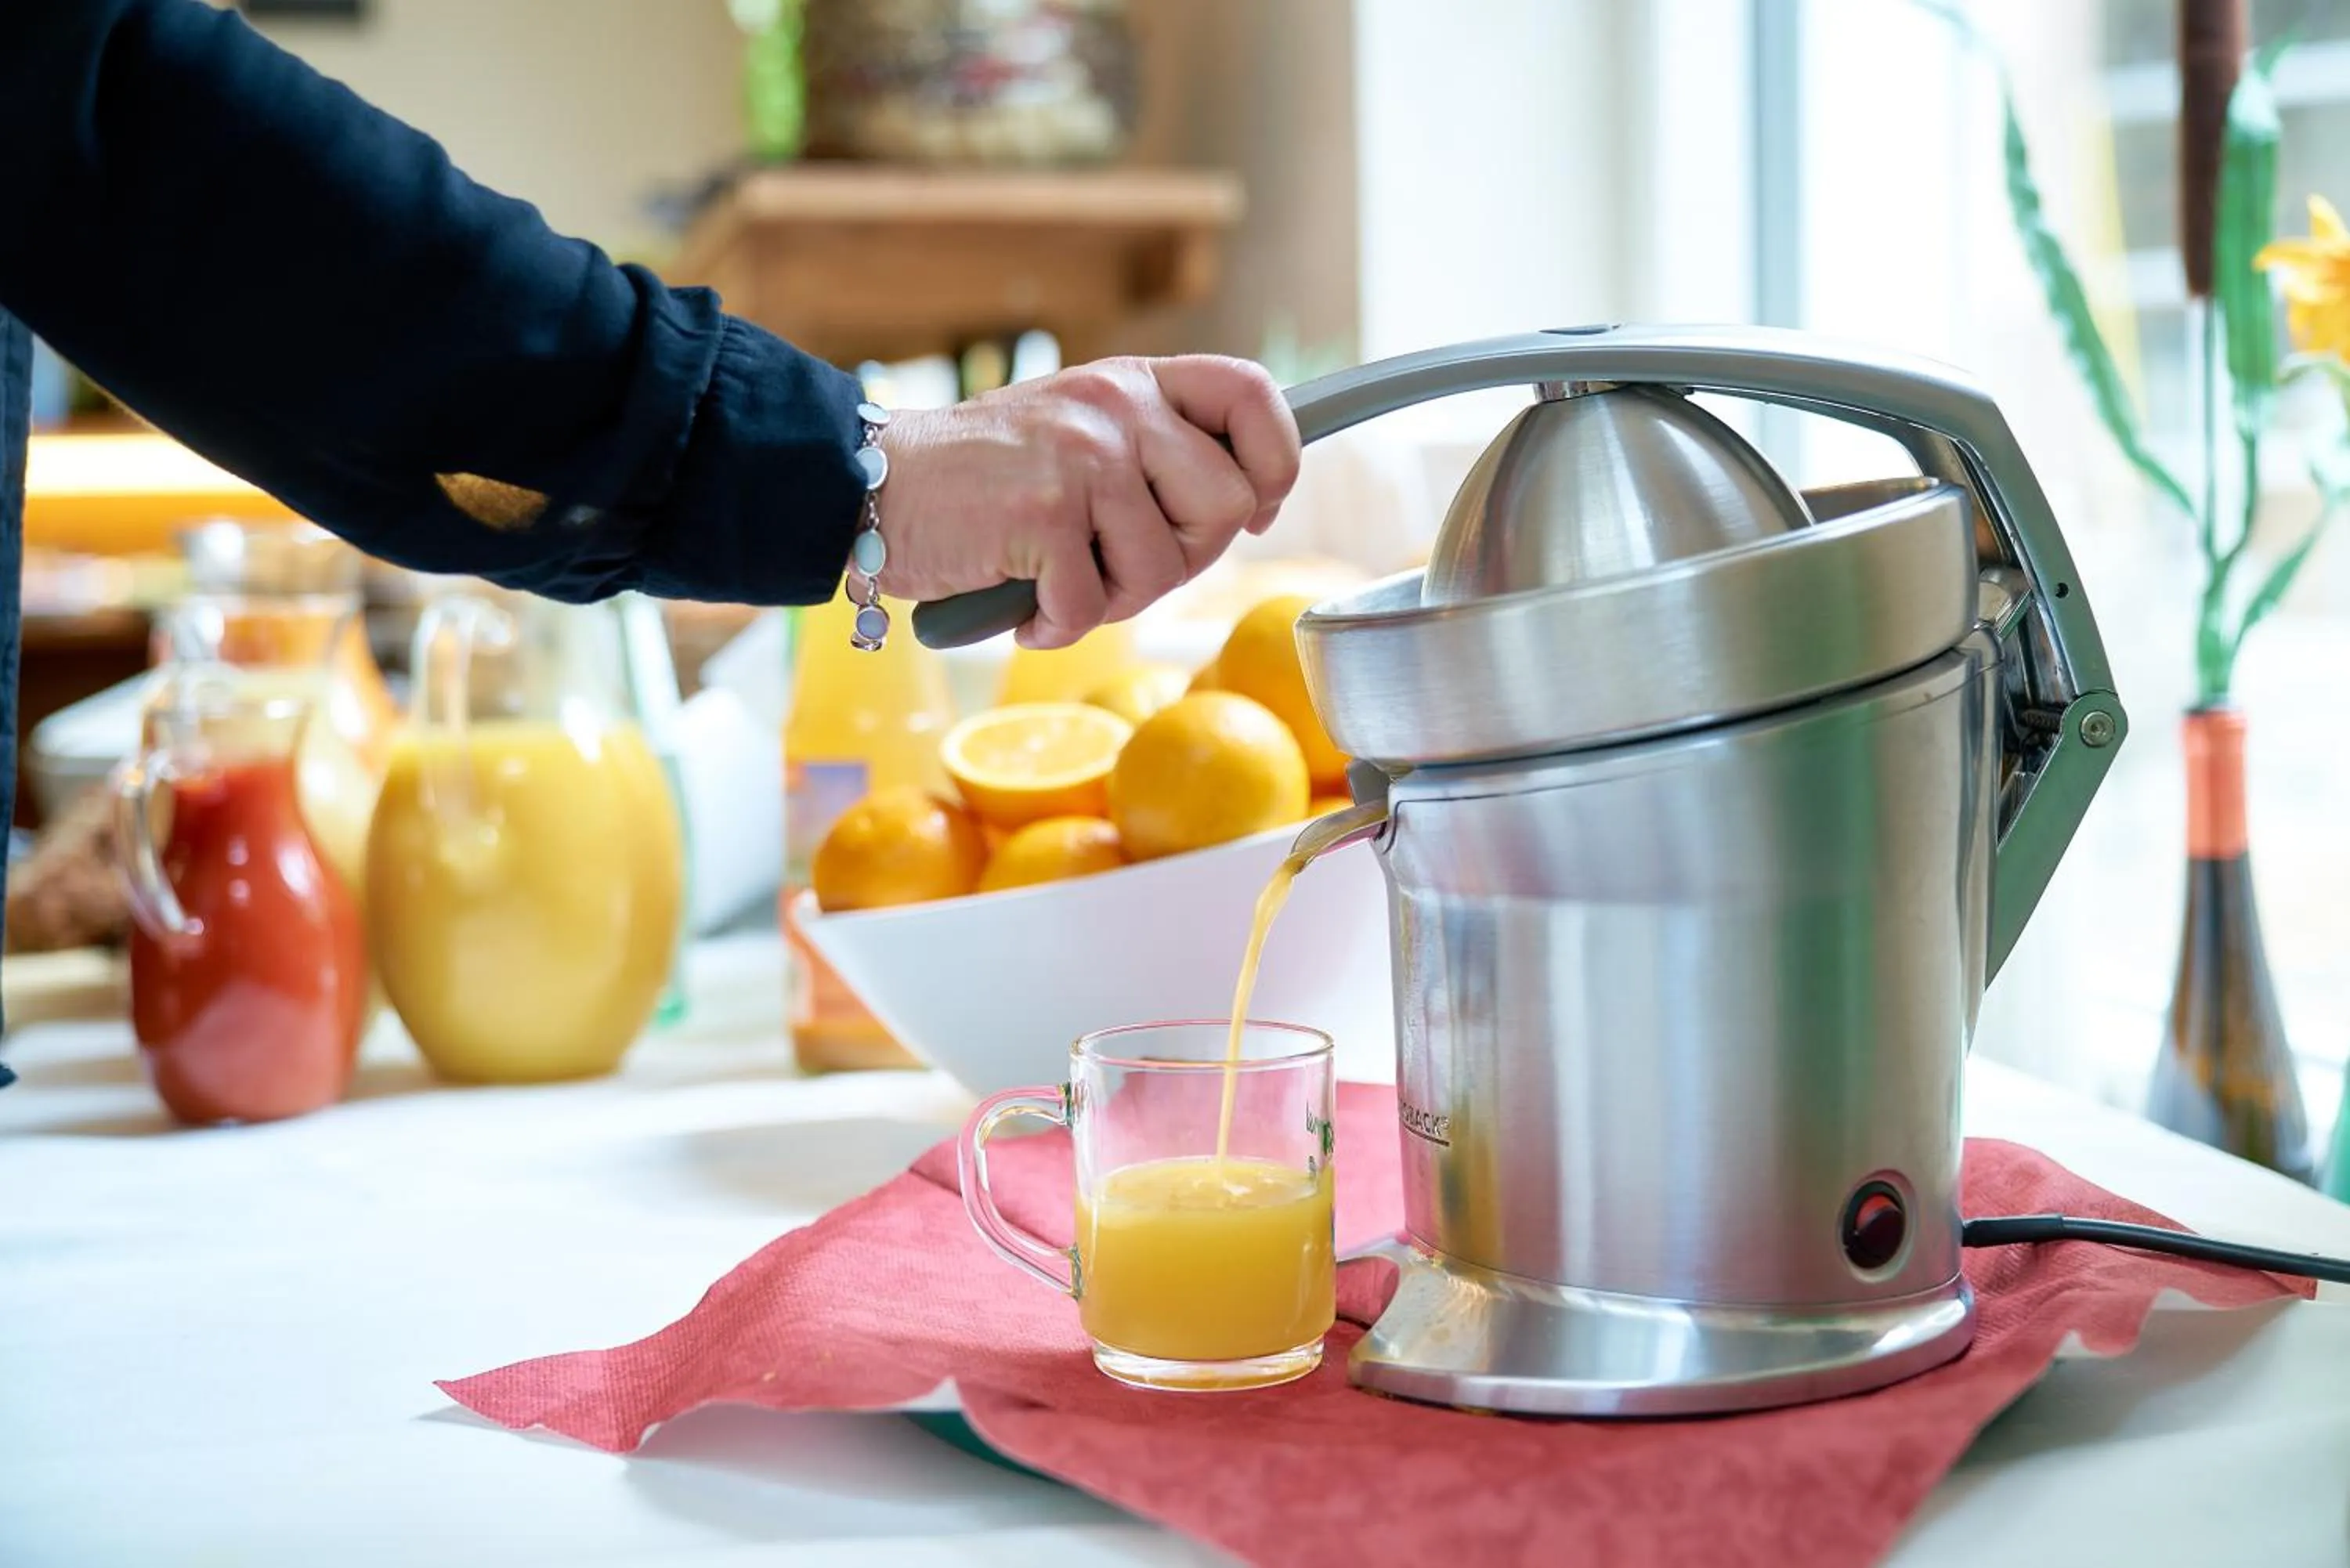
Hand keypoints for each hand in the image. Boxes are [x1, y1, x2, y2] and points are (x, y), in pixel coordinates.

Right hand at [872, 355, 1301, 648]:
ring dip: (1110, 598)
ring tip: (1056, 578)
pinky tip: (1021, 601)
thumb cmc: (983, 481)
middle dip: (1183, 557)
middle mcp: (1118, 407)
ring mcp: (1084, 457)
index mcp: (1135, 383)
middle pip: (1225, 505)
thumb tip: (1243, 507)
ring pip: (1164, 570)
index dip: (1275, 461)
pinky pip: (1093, 605)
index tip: (1254, 510)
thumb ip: (1152, 454)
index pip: (1253, 394)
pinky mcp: (1045, 513)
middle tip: (1116, 563)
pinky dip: (1053, 623)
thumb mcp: (1079, 435)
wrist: (874, 486)